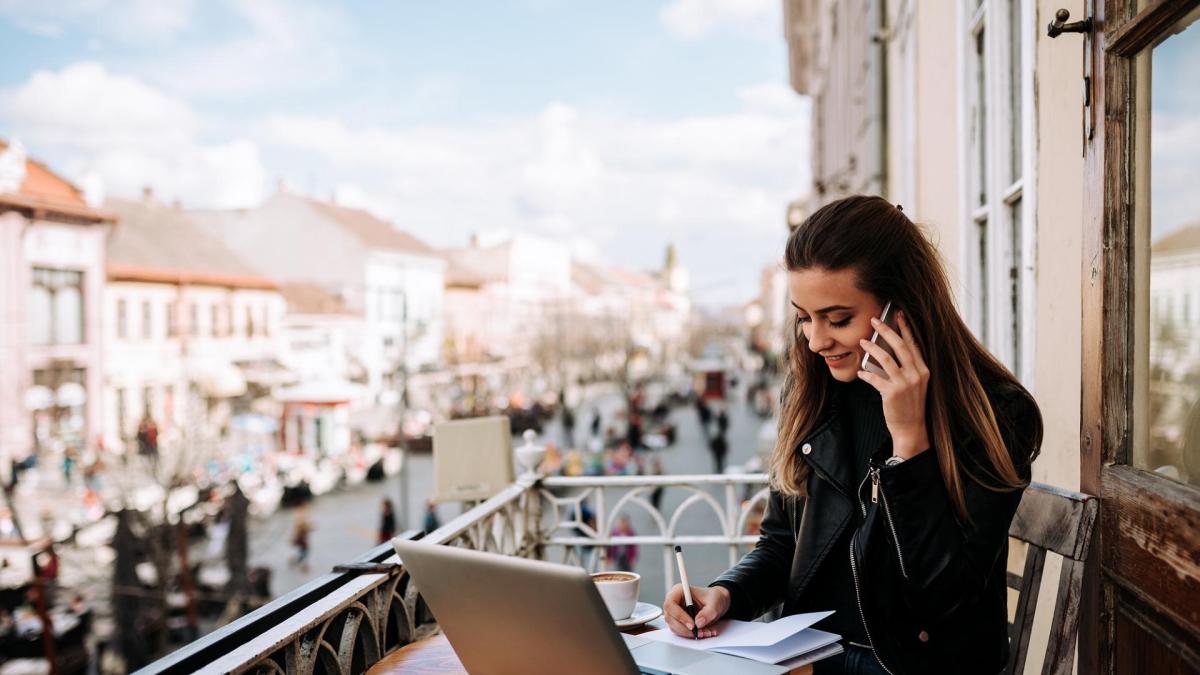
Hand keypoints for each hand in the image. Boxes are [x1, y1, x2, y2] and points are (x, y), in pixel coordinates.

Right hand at [664, 584, 729, 637]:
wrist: (715, 603)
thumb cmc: (713, 598)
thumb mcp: (714, 603)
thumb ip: (708, 612)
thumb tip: (698, 623)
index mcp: (678, 591)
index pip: (671, 604)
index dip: (679, 616)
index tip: (692, 625)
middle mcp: (673, 602)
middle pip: (670, 618)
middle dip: (683, 628)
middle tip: (697, 633)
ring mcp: (674, 613)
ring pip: (674, 627)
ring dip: (688, 633)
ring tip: (703, 633)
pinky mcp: (678, 622)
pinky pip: (680, 631)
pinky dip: (690, 635)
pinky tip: (702, 633)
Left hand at [857, 311, 930, 458]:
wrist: (911, 428)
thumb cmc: (910, 404)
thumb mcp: (914, 384)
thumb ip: (905, 368)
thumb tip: (886, 350)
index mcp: (923, 369)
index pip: (913, 344)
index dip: (905, 328)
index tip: (897, 315)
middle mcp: (916, 374)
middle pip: (899, 346)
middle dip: (886, 330)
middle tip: (874, 320)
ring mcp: (905, 383)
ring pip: (885, 358)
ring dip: (872, 348)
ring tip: (862, 341)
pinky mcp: (892, 393)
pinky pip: (874, 378)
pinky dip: (866, 374)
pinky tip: (860, 372)